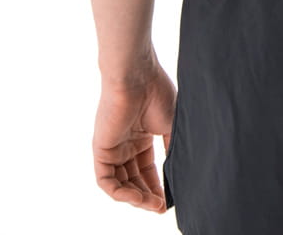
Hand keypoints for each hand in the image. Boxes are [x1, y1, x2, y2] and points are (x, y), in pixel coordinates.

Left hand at [92, 62, 176, 211]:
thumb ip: (172, 149)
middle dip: (148, 195)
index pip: (147, 168)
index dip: (157, 185)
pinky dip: (121, 193)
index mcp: (141, 136)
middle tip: (162, 207)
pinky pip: (106, 181)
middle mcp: (126, 143)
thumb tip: (181, 174)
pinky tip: (138, 198)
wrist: (138, 75)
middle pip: (134, 179)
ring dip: (137, 197)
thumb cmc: (156, 92)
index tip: (169, 199)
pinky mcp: (101, 150)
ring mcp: (113, 147)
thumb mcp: (172, 125)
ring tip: (154, 205)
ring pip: (121, 184)